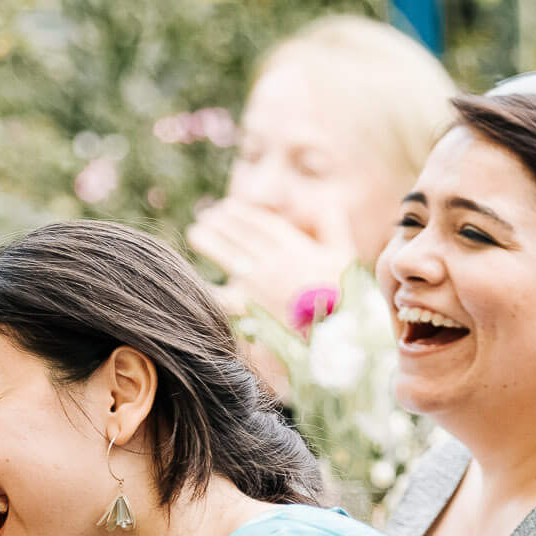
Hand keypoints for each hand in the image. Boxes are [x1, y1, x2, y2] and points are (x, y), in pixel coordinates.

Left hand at [186, 199, 353, 323]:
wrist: (337, 339)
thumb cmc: (343, 298)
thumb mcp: (344, 255)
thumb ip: (331, 222)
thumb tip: (317, 197)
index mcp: (295, 249)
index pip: (262, 224)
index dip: (243, 212)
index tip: (229, 206)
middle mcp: (273, 264)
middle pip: (240, 236)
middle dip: (221, 222)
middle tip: (207, 216)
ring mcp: (258, 287)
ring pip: (227, 257)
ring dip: (209, 242)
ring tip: (196, 233)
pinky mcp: (248, 311)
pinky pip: (219, 297)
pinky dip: (203, 287)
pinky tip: (190, 279)